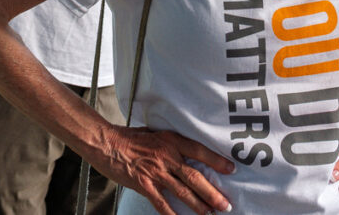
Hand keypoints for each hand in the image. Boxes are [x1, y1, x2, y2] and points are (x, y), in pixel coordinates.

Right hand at [96, 124, 234, 214]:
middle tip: (226, 204)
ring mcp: (156, 172)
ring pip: (182, 192)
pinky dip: (171, 214)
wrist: (107, 143)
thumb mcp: (156, 132)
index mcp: (172, 141)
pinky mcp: (143, 184)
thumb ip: (172, 142)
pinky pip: (161, 203)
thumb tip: (186, 149)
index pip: (200, 151)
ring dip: (198, 205)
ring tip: (211, 214)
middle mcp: (168, 156)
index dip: (217, 161)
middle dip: (212, 193)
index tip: (232, 169)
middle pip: (195, 177)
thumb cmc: (131, 137)